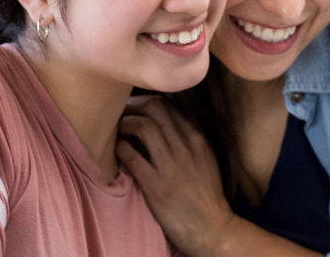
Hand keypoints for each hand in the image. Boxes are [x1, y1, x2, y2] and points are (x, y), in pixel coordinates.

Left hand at [117, 96, 234, 256]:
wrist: (212, 227)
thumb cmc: (206, 194)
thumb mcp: (206, 159)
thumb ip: (189, 139)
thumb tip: (164, 123)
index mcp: (198, 139)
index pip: (169, 105)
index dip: (146, 102)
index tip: (135, 109)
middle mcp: (186, 148)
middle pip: (155, 109)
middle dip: (133, 107)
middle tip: (121, 115)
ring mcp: (172, 167)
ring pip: (143, 127)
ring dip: (125, 124)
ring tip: (118, 132)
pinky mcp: (157, 187)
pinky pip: (132, 157)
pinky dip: (120, 148)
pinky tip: (118, 151)